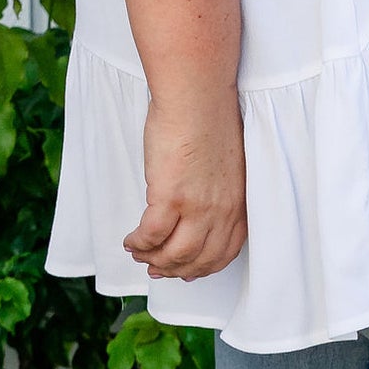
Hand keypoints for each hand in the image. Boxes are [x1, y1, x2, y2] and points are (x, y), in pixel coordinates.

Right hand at [124, 86, 247, 280]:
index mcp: (238, 203)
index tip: (186, 271)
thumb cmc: (208, 119)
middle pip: (199, 259)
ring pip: (175, 254)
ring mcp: (197, 207)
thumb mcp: (225, 165)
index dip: (203, 267)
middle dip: (175, 269)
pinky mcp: (170, 197)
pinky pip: (151, 236)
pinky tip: (130, 241)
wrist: (197, 97)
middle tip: (156, 269)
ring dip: (154, 260)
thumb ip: (217, 191)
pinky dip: (138, 244)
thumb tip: (195, 209)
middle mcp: (222, 211)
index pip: (224, 251)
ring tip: (139, 254)